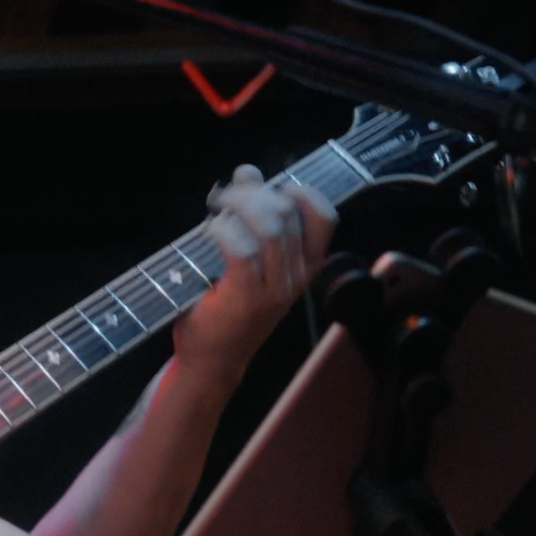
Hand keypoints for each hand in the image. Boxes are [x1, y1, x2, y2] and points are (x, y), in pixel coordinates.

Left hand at [173, 164, 337, 381]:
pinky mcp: (247, 298)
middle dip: (255, 193)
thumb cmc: (226, 311)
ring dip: (239, 206)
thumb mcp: (248, 261)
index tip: (270, 186)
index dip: (299, 191)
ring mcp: (274, 290)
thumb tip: (248, 172)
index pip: (324, 217)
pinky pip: (243, 249)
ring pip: (271, 227)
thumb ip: (252, 216)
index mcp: (304, 267)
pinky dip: (225, 230)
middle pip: (289, 213)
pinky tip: (211, 230)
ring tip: (216, 209)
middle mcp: (296, 277)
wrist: (212, 363)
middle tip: (225, 195)